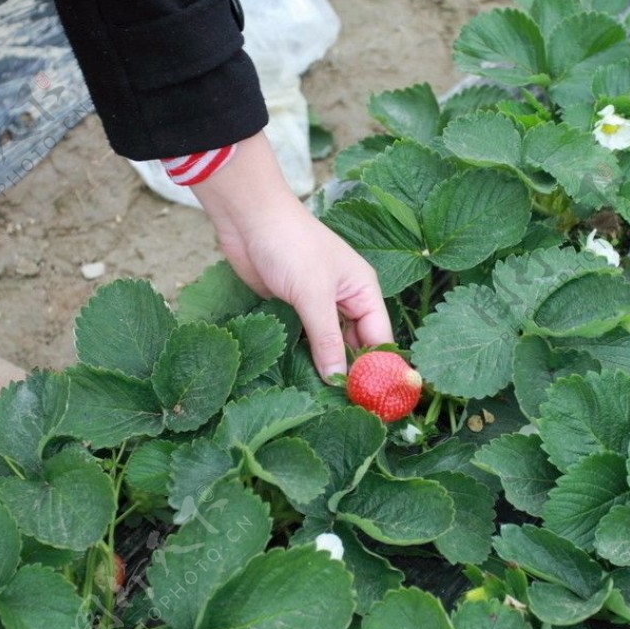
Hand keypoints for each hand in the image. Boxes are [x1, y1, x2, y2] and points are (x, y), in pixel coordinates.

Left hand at [191, 132, 392, 379]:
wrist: (249, 218)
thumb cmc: (291, 246)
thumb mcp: (313, 295)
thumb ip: (326, 339)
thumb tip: (338, 381)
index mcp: (364, 291)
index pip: (380, 338)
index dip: (378, 370)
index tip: (374, 402)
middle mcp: (346, 301)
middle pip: (356, 346)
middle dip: (352, 373)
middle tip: (348, 410)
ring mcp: (318, 306)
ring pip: (330, 345)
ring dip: (326, 368)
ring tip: (326, 403)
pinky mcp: (293, 309)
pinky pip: (306, 340)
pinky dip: (306, 358)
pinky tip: (302, 381)